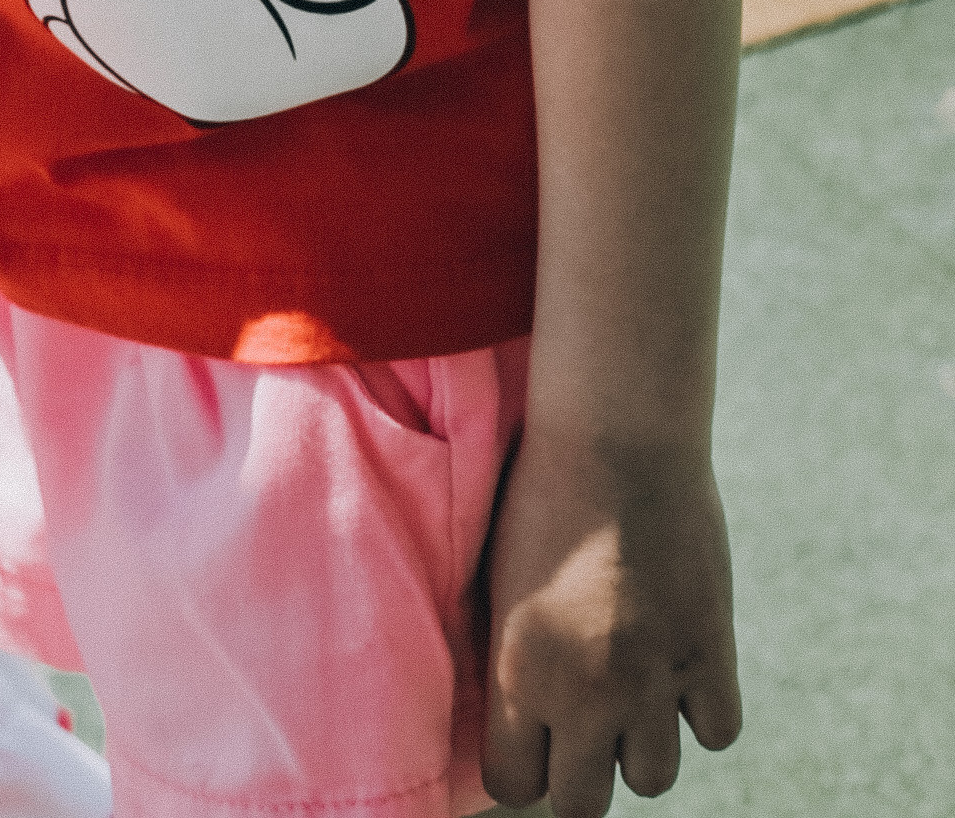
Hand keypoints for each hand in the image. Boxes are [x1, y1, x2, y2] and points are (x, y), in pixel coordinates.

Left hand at [484, 424, 741, 813]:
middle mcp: (586, 692)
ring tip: (629, 687)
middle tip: (582, 726)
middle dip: (580, 774)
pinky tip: (678, 666)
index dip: (522, 769)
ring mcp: (653, 679)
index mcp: (518, 673)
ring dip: (641, 743)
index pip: (513, 787)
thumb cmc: (539, 494)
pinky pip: (716, 731)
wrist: (614, 433)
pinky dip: (701, 710)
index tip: (529, 742)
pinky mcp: (709, 652)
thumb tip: (513, 724)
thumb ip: (509, 664)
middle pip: (584, 805)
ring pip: (653, 777)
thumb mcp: (498, 582)